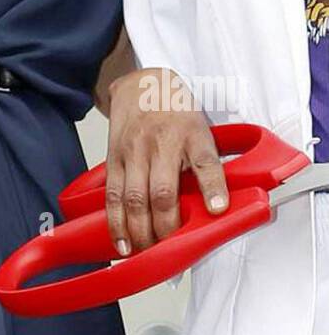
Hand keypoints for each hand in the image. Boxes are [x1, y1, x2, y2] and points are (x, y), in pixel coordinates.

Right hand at [105, 67, 229, 254]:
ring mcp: (134, 150)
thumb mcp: (202, 128)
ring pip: (134, 198)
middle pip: (164, 191)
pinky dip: (116, 222)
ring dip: (140, 231)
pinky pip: (112, 195)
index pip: (206, 161)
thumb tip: (221, 205)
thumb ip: (209, 163)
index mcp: (192, 134)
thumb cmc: (176, 110)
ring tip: (147, 251)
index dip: (213, 187)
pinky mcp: (114, 157)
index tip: (218, 209)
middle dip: (167, 227)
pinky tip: (122, 243)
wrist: (142, 83)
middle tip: (172, 249)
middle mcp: (162, 143)